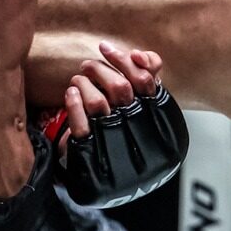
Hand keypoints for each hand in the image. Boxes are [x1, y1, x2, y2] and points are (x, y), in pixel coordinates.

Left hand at [51, 41, 187, 207]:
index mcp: (159, 121)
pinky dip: (73, 103)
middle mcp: (140, 134)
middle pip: (122, 88)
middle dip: (101, 69)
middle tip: (88, 65)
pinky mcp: (91, 156)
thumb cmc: (128, 135)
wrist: (109, 181)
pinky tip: (71, 93)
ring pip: (98, 103)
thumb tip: (142, 57)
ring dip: (85, 83)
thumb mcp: (145, 107)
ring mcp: (115, 146)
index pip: (146, 82)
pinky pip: (80, 124)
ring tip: (79, 79)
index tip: (107, 49)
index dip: (126, 61)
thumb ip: (149, 79)